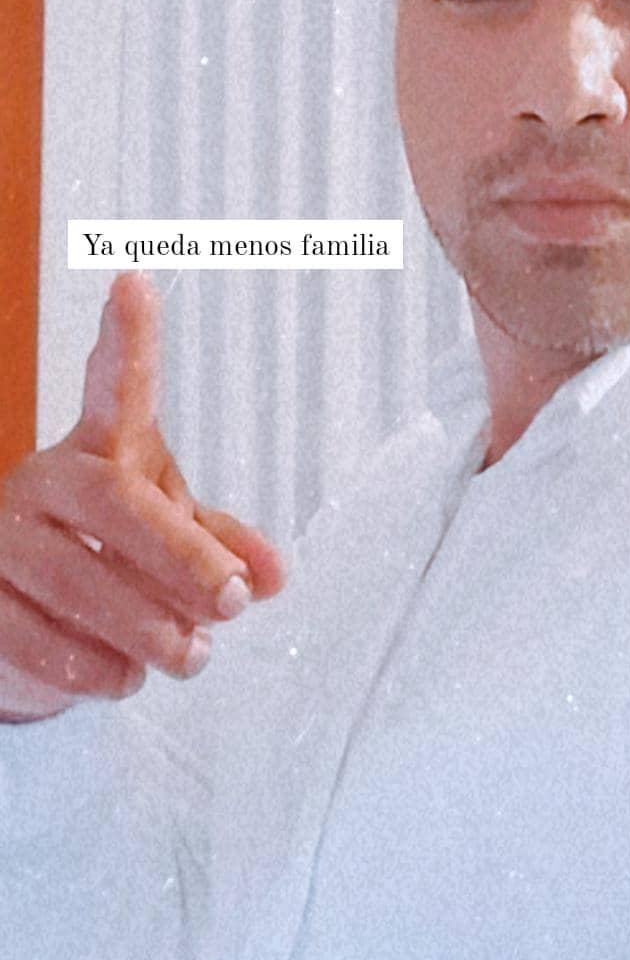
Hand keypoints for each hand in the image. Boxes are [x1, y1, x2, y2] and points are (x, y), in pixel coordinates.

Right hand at [0, 272, 285, 720]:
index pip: (117, 384)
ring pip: (73, 578)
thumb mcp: (169, 538)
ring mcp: (3, 537)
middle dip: (180, 557)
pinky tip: (123, 676)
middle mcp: (45, 479)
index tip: (135, 283)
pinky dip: (92, 666)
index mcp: (100, 448)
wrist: (18, 619)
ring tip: (191, 654)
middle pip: (112, 501)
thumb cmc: (108, 555)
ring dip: (144, 626)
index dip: (127, 337)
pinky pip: (34, 638)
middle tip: (232, 601)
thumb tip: (273, 574)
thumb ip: (221, 548)